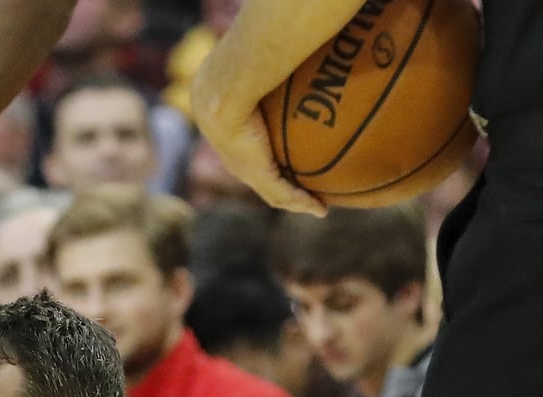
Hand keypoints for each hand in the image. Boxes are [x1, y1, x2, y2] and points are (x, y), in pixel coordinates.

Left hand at [190, 57, 325, 216]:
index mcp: (223, 127)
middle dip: (279, 184)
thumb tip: (287, 43)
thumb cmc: (239, 64)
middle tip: (303, 188)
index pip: (244, 147)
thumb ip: (266, 65)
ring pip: (269, 190)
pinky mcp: (255, 173)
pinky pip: (280, 193)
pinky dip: (300, 202)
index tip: (282, 157)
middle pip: (256, 174)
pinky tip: (319, 208)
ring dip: (294, 200)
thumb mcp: (253, 65)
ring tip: (316, 205)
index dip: (263, 155)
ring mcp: (240, 165)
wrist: (225, 87)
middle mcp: (229, 151)